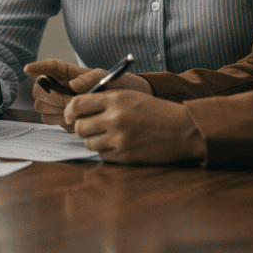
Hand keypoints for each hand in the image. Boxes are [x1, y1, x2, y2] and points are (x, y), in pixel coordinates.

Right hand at [24, 59, 150, 130]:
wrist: (123, 107)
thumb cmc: (115, 86)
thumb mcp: (107, 78)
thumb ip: (90, 78)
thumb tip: (73, 85)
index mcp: (68, 72)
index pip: (49, 66)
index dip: (37, 66)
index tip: (27, 69)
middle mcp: (59, 85)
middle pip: (38, 89)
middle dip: (50, 96)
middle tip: (70, 102)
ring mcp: (57, 101)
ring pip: (40, 106)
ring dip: (55, 110)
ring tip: (76, 111)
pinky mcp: (59, 116)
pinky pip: (47, 119)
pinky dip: (58, 121)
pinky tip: (75, 119)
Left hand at [65, 90, 204, 164]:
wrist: (183, 130)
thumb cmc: (157, 111)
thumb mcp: (131, 95)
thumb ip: (105, 99)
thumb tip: (78, 108)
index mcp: (115, 99)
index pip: (76, 104)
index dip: (69, 111)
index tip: (70, 116)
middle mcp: (114, 118)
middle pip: (79, 126)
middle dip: (82, 127)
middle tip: (92, 126)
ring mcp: (119, 139)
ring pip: (88, 143)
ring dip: (94, 140)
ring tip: (108, 135)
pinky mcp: (125, 156)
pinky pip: (102, 155)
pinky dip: (106, 151)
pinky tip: (119, 144)